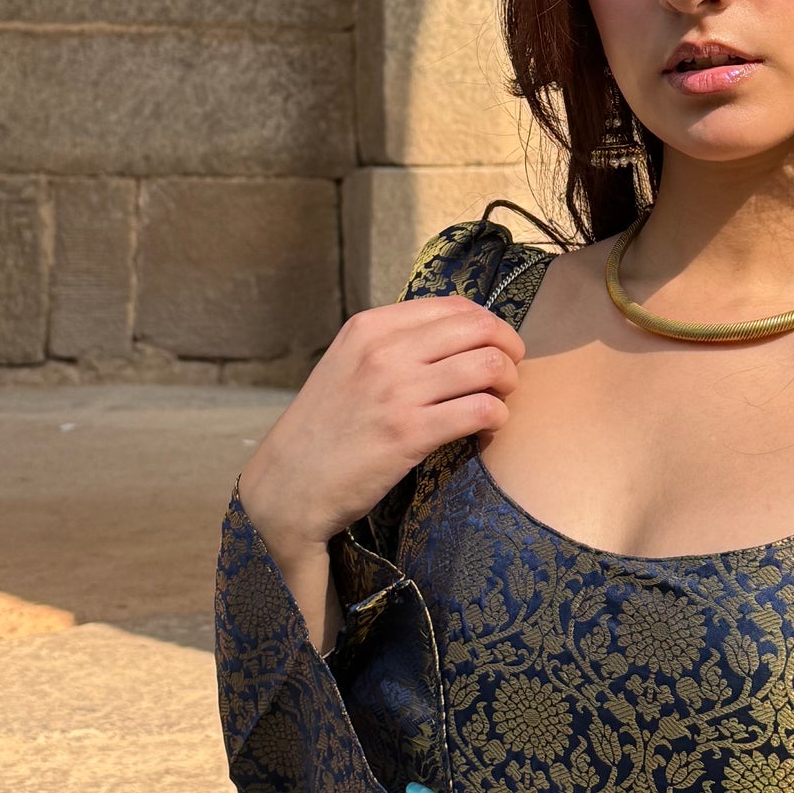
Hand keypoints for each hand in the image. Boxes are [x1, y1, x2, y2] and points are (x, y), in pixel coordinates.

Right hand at [237, 297, 524, 560]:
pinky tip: (487, 430)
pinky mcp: (410, 434)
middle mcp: (384, 350)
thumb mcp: (347, 365)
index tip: (495, 347)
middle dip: (507, 350)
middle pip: (480, 329)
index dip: (488, 325)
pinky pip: (481, 411)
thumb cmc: (322, 429)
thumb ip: (393, 345)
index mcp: (370, 327)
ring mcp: (397, 391)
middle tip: (507, 375)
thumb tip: (456, 336)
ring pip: (488, 365)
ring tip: (498, 402)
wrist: (286, 486)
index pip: (455, 306)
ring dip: (507, 384)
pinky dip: (497, 418)